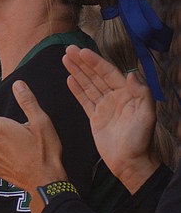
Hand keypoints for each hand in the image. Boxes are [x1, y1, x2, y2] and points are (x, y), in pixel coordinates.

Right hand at [62, 45, 158, 191]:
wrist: (130, 163)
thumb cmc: (141, 141)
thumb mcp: (146, 116)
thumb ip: (141, 94)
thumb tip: (132, 74)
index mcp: (127, 94)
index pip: (108, 73)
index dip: (95, 62)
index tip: (82, 52)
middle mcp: (115, 97)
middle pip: (96, 75)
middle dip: (83, 62)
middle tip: (68, 50)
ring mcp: (105, 107)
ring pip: (88, 85)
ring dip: (77, 72)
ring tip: (65, 59)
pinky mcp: (95, 118)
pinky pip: (84, 100)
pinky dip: (77, 89)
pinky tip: (69, 79)